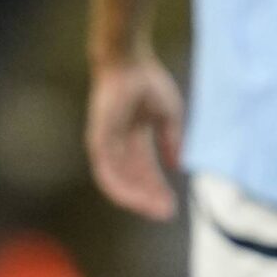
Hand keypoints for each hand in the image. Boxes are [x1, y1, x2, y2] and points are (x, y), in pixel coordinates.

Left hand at [85, 51, 183, 221]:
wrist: (130, 62)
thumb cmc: (148, 81)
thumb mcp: (169, 115)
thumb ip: (172, 141)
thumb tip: (178, 166)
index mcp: (135, 140)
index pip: (146, 172)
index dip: (158, 189)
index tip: (173, 206)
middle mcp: (118, 147)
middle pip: (133, 181)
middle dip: (149, 198)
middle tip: (166, 213)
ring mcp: (106, 146)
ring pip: (119, 182)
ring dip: (136, 198)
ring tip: (154, 208)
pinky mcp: (98, 142)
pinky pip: (106, 172)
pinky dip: (120, 187)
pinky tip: (135, 196)